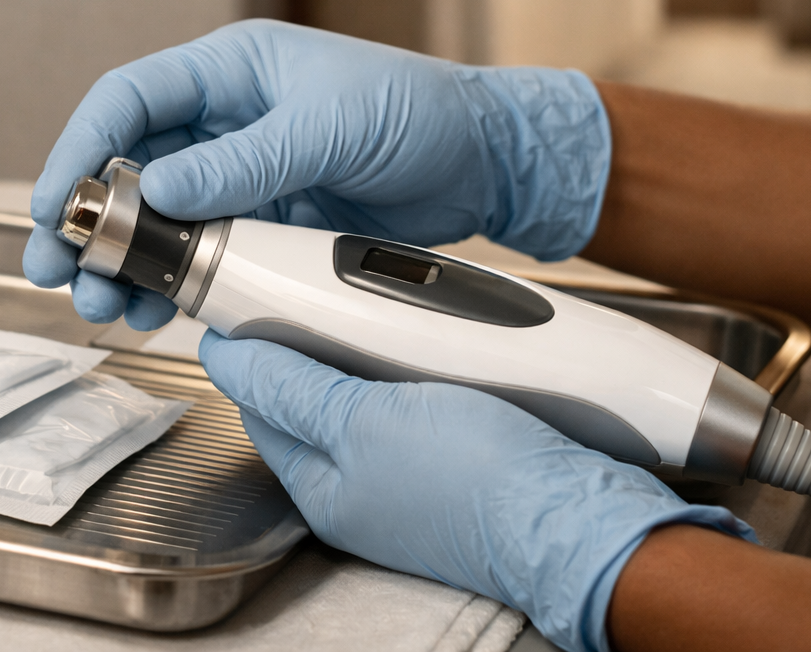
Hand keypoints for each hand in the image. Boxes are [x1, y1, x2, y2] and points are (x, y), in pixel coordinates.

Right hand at [23, 19, 609, 329]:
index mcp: (231, 70)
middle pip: (129, 166)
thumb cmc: (417, 113)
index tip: (55, 205)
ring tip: (101, 307)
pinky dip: (175, 284)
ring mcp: (242, 175)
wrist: (485, 163)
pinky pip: (203, 255)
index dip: (81, 148)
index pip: (130, 99)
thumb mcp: (330, 126)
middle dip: (89, 221)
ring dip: (124, 263)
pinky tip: (156, 314)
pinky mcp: (265, 224)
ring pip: (158, 220)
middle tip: (57, 271)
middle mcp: (224, 120)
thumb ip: (245, 160)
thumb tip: (156, 187)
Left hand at [199, 331, 754, 651]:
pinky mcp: (460, 456)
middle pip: (314, 398)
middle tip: (326, 293)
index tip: (258, 297)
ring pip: (368, 394)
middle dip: (315, 343)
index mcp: (323, 486)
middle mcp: (361, 487)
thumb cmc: (480, 481)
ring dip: (370, 349)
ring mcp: (411, 473)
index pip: (263, 406)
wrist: (581, 517)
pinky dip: (417, 366)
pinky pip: (420, 400)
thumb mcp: (365, 421)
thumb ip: (293, 387)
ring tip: (382, 311)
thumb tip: (229, 358)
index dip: (255, 349)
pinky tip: (431, 343)